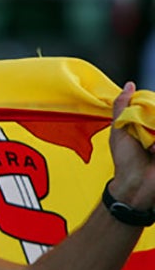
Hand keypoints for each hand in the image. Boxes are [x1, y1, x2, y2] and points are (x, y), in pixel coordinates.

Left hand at [108, 81, 154, 208]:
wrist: (134, 184)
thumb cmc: (126, 159)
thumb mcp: (119, 130)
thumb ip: (122, 106)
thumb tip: (129, 85)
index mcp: (150, 124)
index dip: (153, 113)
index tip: (144, 133)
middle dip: (153, 128)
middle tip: (147, 145)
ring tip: (151, 151)